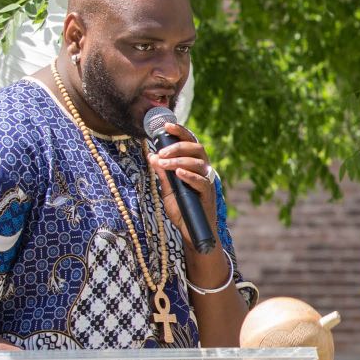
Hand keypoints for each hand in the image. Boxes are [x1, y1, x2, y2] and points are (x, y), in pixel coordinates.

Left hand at [147, 121, 218, 251]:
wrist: (191, 233)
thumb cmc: (182, 210)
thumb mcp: (167, 190)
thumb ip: (162, 174)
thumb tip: (151, 156)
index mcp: (194, 166)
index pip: (190, 143)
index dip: (180, 132)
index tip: (165, 126)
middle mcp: (203, 171)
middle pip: (197, 148)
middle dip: (177, 146)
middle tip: (161, 153)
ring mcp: (207, 182)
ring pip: (198, 163)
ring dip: (178, 160)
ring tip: (163, 164)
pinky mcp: (208, 195)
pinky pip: (201, 181)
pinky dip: (189, 175)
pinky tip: (178, 173)